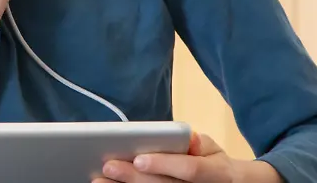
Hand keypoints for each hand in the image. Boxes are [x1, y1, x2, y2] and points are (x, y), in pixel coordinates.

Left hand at [94, 132, 279, 182]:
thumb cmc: (214, 164)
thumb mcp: (214, 150)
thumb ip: (200, 144)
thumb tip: (187, 138)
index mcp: (217, 173)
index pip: (191, 170)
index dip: (164, 164)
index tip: (139, 158)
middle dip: (134, 178)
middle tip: (109, 167)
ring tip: (100, 181)